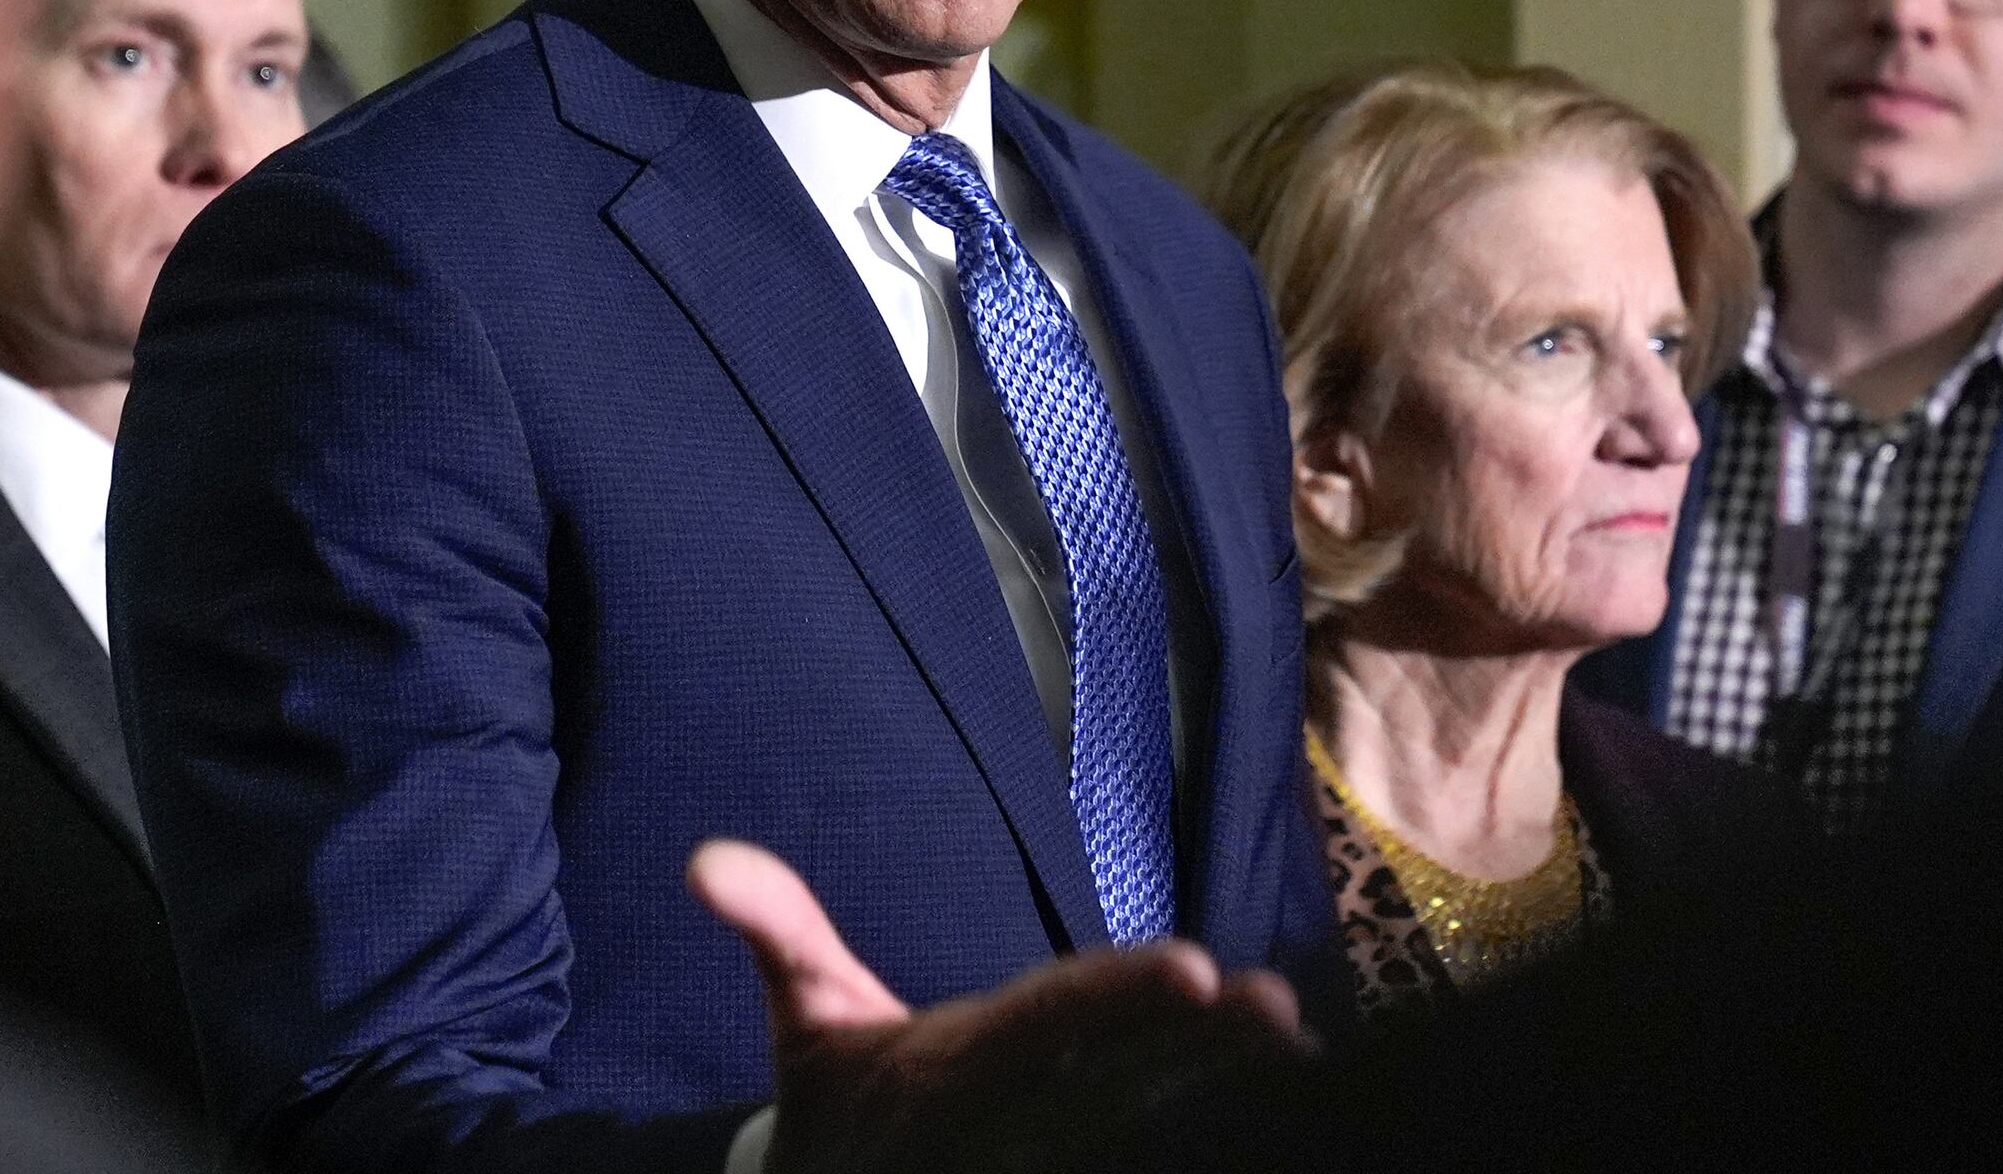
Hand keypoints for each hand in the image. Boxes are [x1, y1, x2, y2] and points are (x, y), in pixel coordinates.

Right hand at [689, 839, 1308, 1173]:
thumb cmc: (836, 1104)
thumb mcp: (805, 1017)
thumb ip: (778, 928)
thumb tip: (704, 860)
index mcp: (957, 1069)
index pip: (1050, 1017)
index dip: (1120, 995)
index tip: (1199, 968)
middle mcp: (1011, 1122)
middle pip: (1120, 1076)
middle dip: (1201, 1047)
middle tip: (1279, 1008)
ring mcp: (1042, 1161)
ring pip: (1146, 1122)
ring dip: (1221, 1087)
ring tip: (1298, 1048)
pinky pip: (1143, 1155)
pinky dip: (1206, 1130)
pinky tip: (1281, 1102)